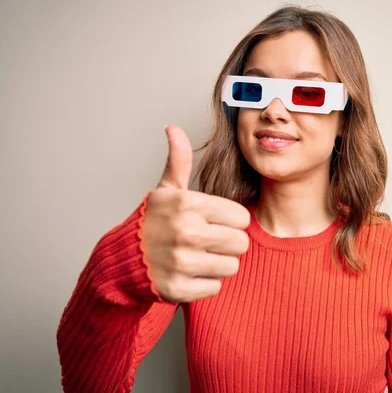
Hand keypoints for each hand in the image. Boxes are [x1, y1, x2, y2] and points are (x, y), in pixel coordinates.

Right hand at [140, 125, 249, 302]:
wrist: (122, 260)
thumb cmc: (153, 223)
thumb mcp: (166, 190)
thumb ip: (178, 161)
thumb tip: (173, 128)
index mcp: (188, 204)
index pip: (242, 218)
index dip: (230, 221)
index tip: (213, 222)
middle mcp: (185, 232)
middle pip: (241, 243)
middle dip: (228, 244)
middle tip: (208, 242)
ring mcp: (181, 263)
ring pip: (232, 266)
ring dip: (219, 264)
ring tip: (199, 256)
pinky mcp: (178, 289)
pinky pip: (216, 287)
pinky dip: (205, 283)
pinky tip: (189, 273)